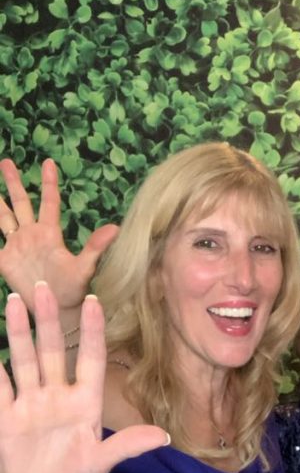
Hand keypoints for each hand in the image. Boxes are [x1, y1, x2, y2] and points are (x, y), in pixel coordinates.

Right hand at [0, 159, 116, 309]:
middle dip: (14, 183)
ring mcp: (17, 246)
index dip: (49, 183)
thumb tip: (116, 229)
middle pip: (21, 203)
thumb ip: (96, 247)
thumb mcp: (84, 267)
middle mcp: (32, 235)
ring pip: (3, 218)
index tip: (49, 162)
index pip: (48, 202)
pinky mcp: (5, 261)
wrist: (56, 311)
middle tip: (7, 161)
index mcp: (49, 233)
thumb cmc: (73, 290)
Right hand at [0, 283, 167, 472]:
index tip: (96, 302)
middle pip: (52, 350)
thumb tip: (163, 437)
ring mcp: (30, 402)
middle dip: (47, 320)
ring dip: (19, 331)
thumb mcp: (100, 463)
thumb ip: (127, 446)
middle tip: (43, 286)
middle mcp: (57, 395)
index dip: (92, 332)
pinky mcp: (7, 414)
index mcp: (83, 402)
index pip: (90, 359)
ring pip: (24, 359)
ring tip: (15, 300)